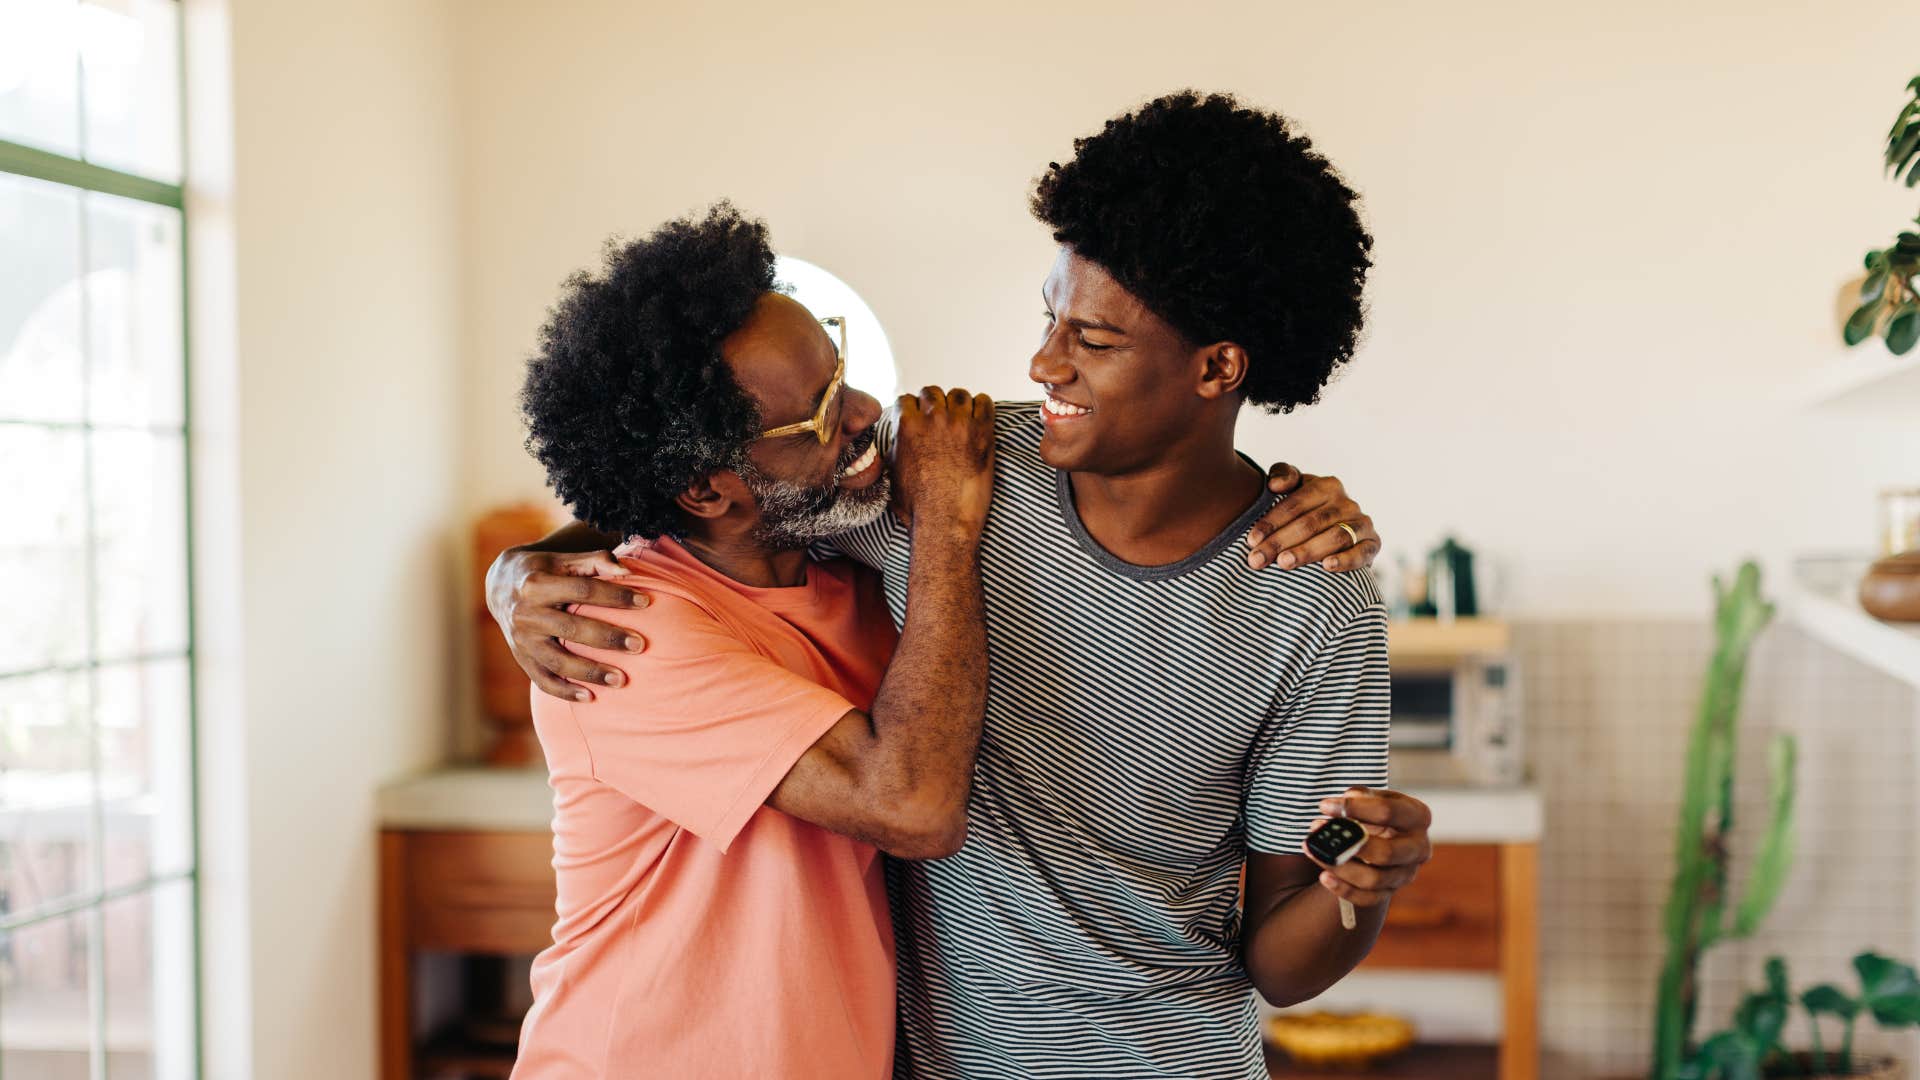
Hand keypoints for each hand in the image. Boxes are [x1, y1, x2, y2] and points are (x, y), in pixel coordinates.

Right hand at [484, 546, 651, 701]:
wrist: (499, 587)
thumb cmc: (544, 570)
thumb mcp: (563, 559)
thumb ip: (595, 560)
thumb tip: (627, 572)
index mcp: (537, 584)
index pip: (583, 590)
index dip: (615, 595)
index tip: (645, 601)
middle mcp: (525, 613)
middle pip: (571, 629)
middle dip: (607, 638)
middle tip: (639, 646)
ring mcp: (521, 640)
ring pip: (557, 660)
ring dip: (590, 672)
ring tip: (621, 680)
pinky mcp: (521, 658)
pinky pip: (542, 680)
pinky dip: (565, 691)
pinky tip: (591, 698)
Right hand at [892, 386, 995, 534]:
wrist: (944, 521)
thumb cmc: (917, 505)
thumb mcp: (892, 473)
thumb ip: (894, 449)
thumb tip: (896, 441)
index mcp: (907, 426)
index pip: (906, 400)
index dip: (911, 409)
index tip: (918, 416)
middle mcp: (932, 419)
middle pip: (932, 392)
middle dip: (934, 403)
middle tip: (940, 417)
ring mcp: (960, 423)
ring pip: (958, 394)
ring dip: (958, 403)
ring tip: (961, 417)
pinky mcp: (983, 432)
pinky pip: (985, 402)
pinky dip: (982, 407)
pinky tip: (979, 418)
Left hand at [1245, 465, 1379, 571]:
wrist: (1341, 530)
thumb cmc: (1308, 509)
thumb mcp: (1296, 489)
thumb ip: (1283, 475)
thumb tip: (1274, 485)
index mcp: (1327, 485)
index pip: (1295, 503)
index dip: (1271, 522)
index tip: (1251, 540)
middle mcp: (1347, 502)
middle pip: (1310, 523)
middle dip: (1280, 542)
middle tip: (1257, 559)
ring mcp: (1362, 523)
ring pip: (1334, 537)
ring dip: (1307, 551)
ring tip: (1283, 563)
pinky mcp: (1373, 543)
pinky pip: (1362, 552)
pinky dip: (1345, 560)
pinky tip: (1326, 567)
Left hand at [1303, 787, 1431, 907]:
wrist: (1382, 833)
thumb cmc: (1374, 811)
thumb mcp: (1372, 797)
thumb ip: (1360, 796)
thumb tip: (1345, 801)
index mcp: (1417, 816)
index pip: (1387, 812)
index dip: (1354, 808)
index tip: (1325, 805)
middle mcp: (1418, 847)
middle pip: (1386, 853)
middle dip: (1351, 845)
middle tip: (1322, 835)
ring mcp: (1406, 873)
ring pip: (1374, 879)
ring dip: (1340, 868)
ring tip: (1315, 852)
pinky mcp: (1391, 890)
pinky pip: (1368, 898)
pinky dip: (1345, 890)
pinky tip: (1324, 877)